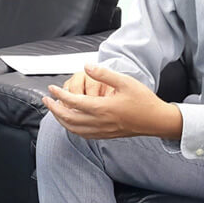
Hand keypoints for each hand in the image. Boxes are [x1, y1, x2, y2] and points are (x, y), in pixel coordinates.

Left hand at [42, 64, 181, 139]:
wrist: (156, 120)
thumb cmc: (143, 100)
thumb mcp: (125, 81)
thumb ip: (104, 74)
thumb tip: (86, 67)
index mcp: (103, 108)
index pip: (73, 102)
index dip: (59, 95)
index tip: (51, 88)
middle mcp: (100, 122)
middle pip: (68, 118)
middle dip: (54, 109)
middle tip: (46, 100)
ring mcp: (102, 131)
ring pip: (73, 129)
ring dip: (60, 120)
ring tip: (54, 110)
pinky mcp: (105, 135)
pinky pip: (83, 135)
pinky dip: (71, 129)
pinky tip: (70, 122)